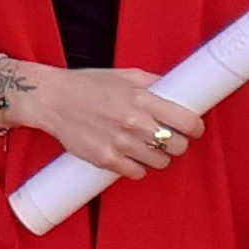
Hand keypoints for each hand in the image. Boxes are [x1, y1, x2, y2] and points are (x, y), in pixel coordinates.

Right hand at [22, 66, 207, 181]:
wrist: (52, 99)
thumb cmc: (87, 85)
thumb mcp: (124, 75)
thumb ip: (152, 83)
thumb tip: (177, 88)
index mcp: (142, 98)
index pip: (186, 121)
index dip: (195, 128)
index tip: (194, 129)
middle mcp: (134, 122)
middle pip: (178, 146)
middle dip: (178, 144)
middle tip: (170, 139)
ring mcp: (120, 143)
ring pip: (160, 163)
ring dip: (158, 157)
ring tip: (148, 148)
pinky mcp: (106, 160)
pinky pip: (137, 173)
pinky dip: (138, 168)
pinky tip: (131, 157)